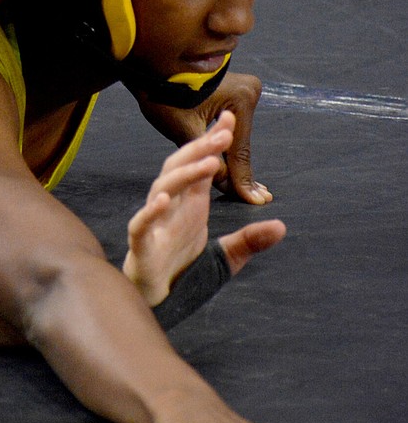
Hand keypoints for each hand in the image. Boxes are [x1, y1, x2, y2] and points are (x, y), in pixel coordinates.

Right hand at [124, 114, 233, 303]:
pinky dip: (150, 212)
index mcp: (191, 205)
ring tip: (208, 163)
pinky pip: (141, 225)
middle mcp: (172, 208)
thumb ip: (250, 240)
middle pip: (181, 168)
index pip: (201, 166)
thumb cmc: (184, 273)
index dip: (213, 143)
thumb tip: (281, 226)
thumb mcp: (227, 257)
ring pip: (163, 189)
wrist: (158, 304)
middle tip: (224, 132)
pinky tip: (163, 200)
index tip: (230, 119)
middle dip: (201, 149)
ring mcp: (155, 225)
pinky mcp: (142, 248)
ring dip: (184, 174)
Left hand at [136, 72, 270, 205]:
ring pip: (238, 134)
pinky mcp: (235, 88)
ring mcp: (245, 87)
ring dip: (236, 157)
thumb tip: (230, 185)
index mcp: (241, 99)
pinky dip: (231, 142)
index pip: (239, 150)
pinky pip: (234, 125)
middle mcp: (250, 90)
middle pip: (241, 142)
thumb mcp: (184, 131)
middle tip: (257, 198)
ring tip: (249, 188)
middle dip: (242, 170)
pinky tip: (236, 163)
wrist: (154, 65)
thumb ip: (209, 159)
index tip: (254, 201)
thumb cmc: (165, 95)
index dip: (242, 179)